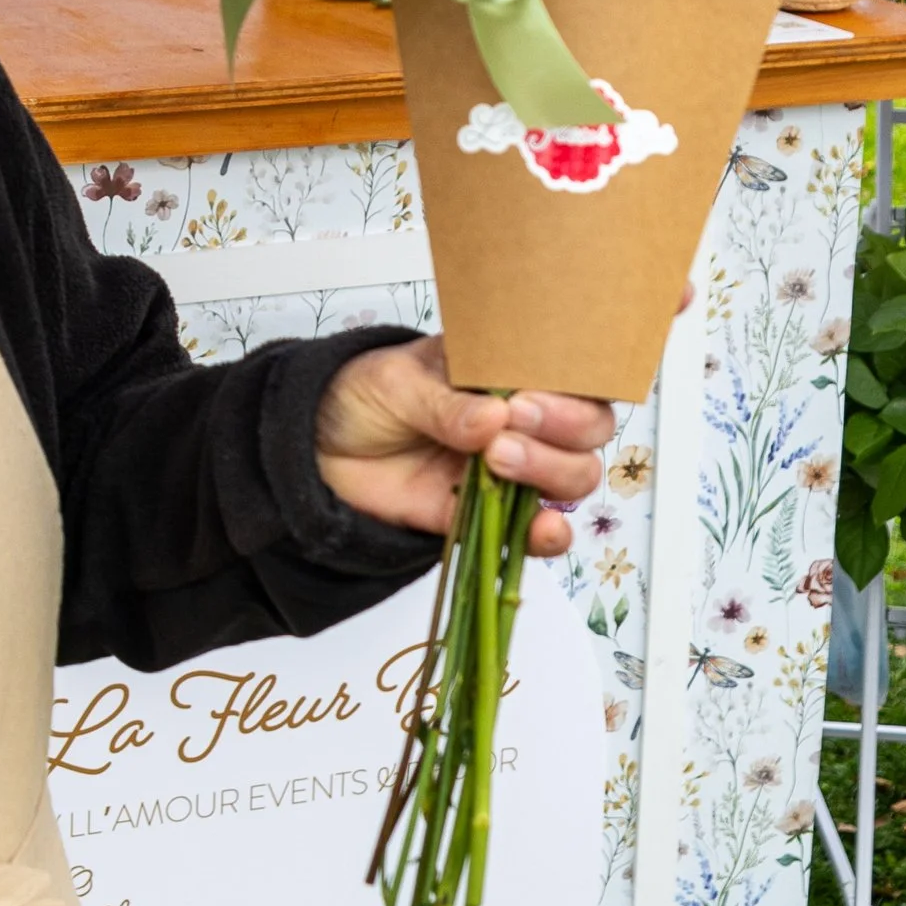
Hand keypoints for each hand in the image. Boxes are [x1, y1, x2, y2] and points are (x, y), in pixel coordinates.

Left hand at [314, 337, 611, 555]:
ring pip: (573, 475)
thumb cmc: (363, 396)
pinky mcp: (490, 514)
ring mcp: (511, 468)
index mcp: (509, 370)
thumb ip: (443, 403)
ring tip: (495, 460)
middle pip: (589, 428)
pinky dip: (547, 535)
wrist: (316, 450)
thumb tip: (492, 420)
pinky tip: (540, 528)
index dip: (577, 382)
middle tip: (514, 422)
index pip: (573, 372)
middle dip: (565, 428)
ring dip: (551, 471)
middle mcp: (523, 419)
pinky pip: (534, 531)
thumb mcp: (395, 383)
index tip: (538, 391)